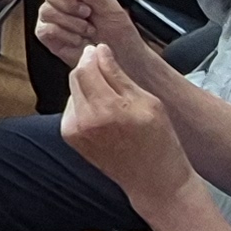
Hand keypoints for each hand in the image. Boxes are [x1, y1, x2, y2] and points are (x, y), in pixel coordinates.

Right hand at [29, 0, 150, 68]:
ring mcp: (52, 17)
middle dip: (65, 2)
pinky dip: (65, 35)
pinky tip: (79, 40)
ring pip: (46, 10)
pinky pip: (45, 30)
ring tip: (88, 30)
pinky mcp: (48, 36)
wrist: (122, 61)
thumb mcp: (112, 9)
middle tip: (86, 13)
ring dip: (71, 22)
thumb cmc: (119, 34)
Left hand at [61, 44, 197, 208]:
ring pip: (72, 90)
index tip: (102, 50)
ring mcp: (75, 131)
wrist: (153, 180)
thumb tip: (100, 51)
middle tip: (107, 69)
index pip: (87, 67)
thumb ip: (119, 75)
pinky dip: (83, 102)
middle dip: (89, 68)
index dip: (93, 55)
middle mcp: (86, 120)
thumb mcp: (148, 102)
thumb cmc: (159, 142)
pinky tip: (102, 111)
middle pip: (76, 77)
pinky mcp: (71, 137)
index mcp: (108, 109)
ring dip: (87, 85)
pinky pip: (72, 107)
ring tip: (110, 96)